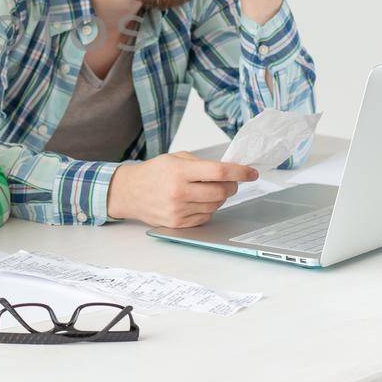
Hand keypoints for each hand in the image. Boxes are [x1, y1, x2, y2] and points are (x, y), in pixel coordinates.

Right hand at [106, 151, 259, 228]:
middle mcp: (179, 192)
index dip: (240, 172)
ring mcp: (178, 210)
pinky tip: (198, 201)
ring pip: (215, 206)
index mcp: (179, 171)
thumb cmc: (153, 173)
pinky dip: (208, 209)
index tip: (252, 173)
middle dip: (232, 186)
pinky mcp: (177, 223)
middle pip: (221, 191)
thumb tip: (229, 171)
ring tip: (208, 190)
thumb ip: (201, 163)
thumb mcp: (175, 158)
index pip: (219, 172)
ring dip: (219, 198)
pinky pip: (205, 217)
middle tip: (231, 182)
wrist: (129, 192)